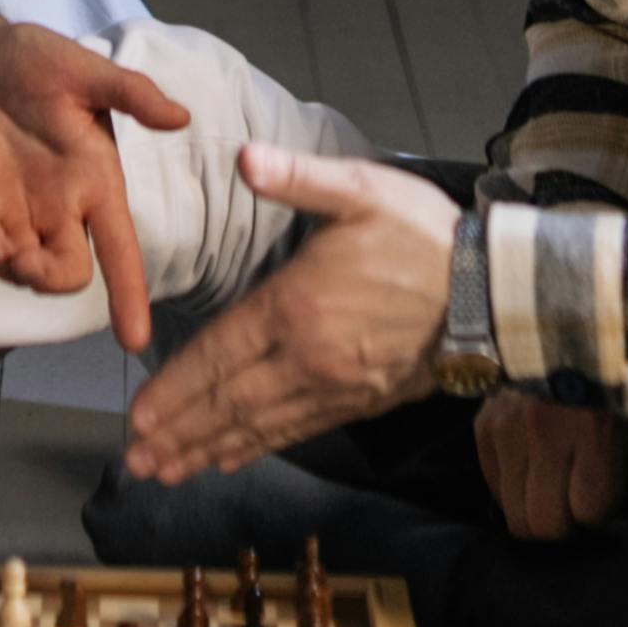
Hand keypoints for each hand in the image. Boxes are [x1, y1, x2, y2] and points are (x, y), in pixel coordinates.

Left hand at [0, 16, 193, 354]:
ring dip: (20, 272)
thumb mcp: (84, 71)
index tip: (134, 340)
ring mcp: (17, 212)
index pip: (121, 248)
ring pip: (28, 271)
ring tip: (4, 249)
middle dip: (55, 280)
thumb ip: (130, 94)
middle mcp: (60, 206)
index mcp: (95, 179)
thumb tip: (181, 116)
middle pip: (70, 271)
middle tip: (34, 263)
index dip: (129, 293)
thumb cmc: (31, 61)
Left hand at [122, 148, 458, 480]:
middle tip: (135, 460)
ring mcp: (335, 387)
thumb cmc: (424, 235)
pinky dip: (257, 447)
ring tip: (167, 470)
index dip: (175, 388)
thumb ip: (298, 177)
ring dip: (207, 449)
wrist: (492, 293)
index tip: (138, 415)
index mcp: (296, 306)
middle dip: (178, 432)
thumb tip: (244, 157)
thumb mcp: (361, 189)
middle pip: (229, 402)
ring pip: (257, 425)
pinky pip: (296, 430)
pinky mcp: (359, 402)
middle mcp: (307, 358)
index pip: (219, 354)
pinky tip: (230, 456)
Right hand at [474, 387, 627, 539]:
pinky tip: (534, 466)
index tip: (608, 494)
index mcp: (594, 428)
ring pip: (514, 513)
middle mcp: (544, 431)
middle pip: (543, 522)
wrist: (566, 321)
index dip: (602, 511)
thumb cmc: (622, 374)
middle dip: (566, 525)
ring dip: (537, 509)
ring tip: (555, 486)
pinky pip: (495, 486)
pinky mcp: (484, 425)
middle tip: (578, 505)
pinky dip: (515, 487)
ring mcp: (507, 428)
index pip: (588, 510)